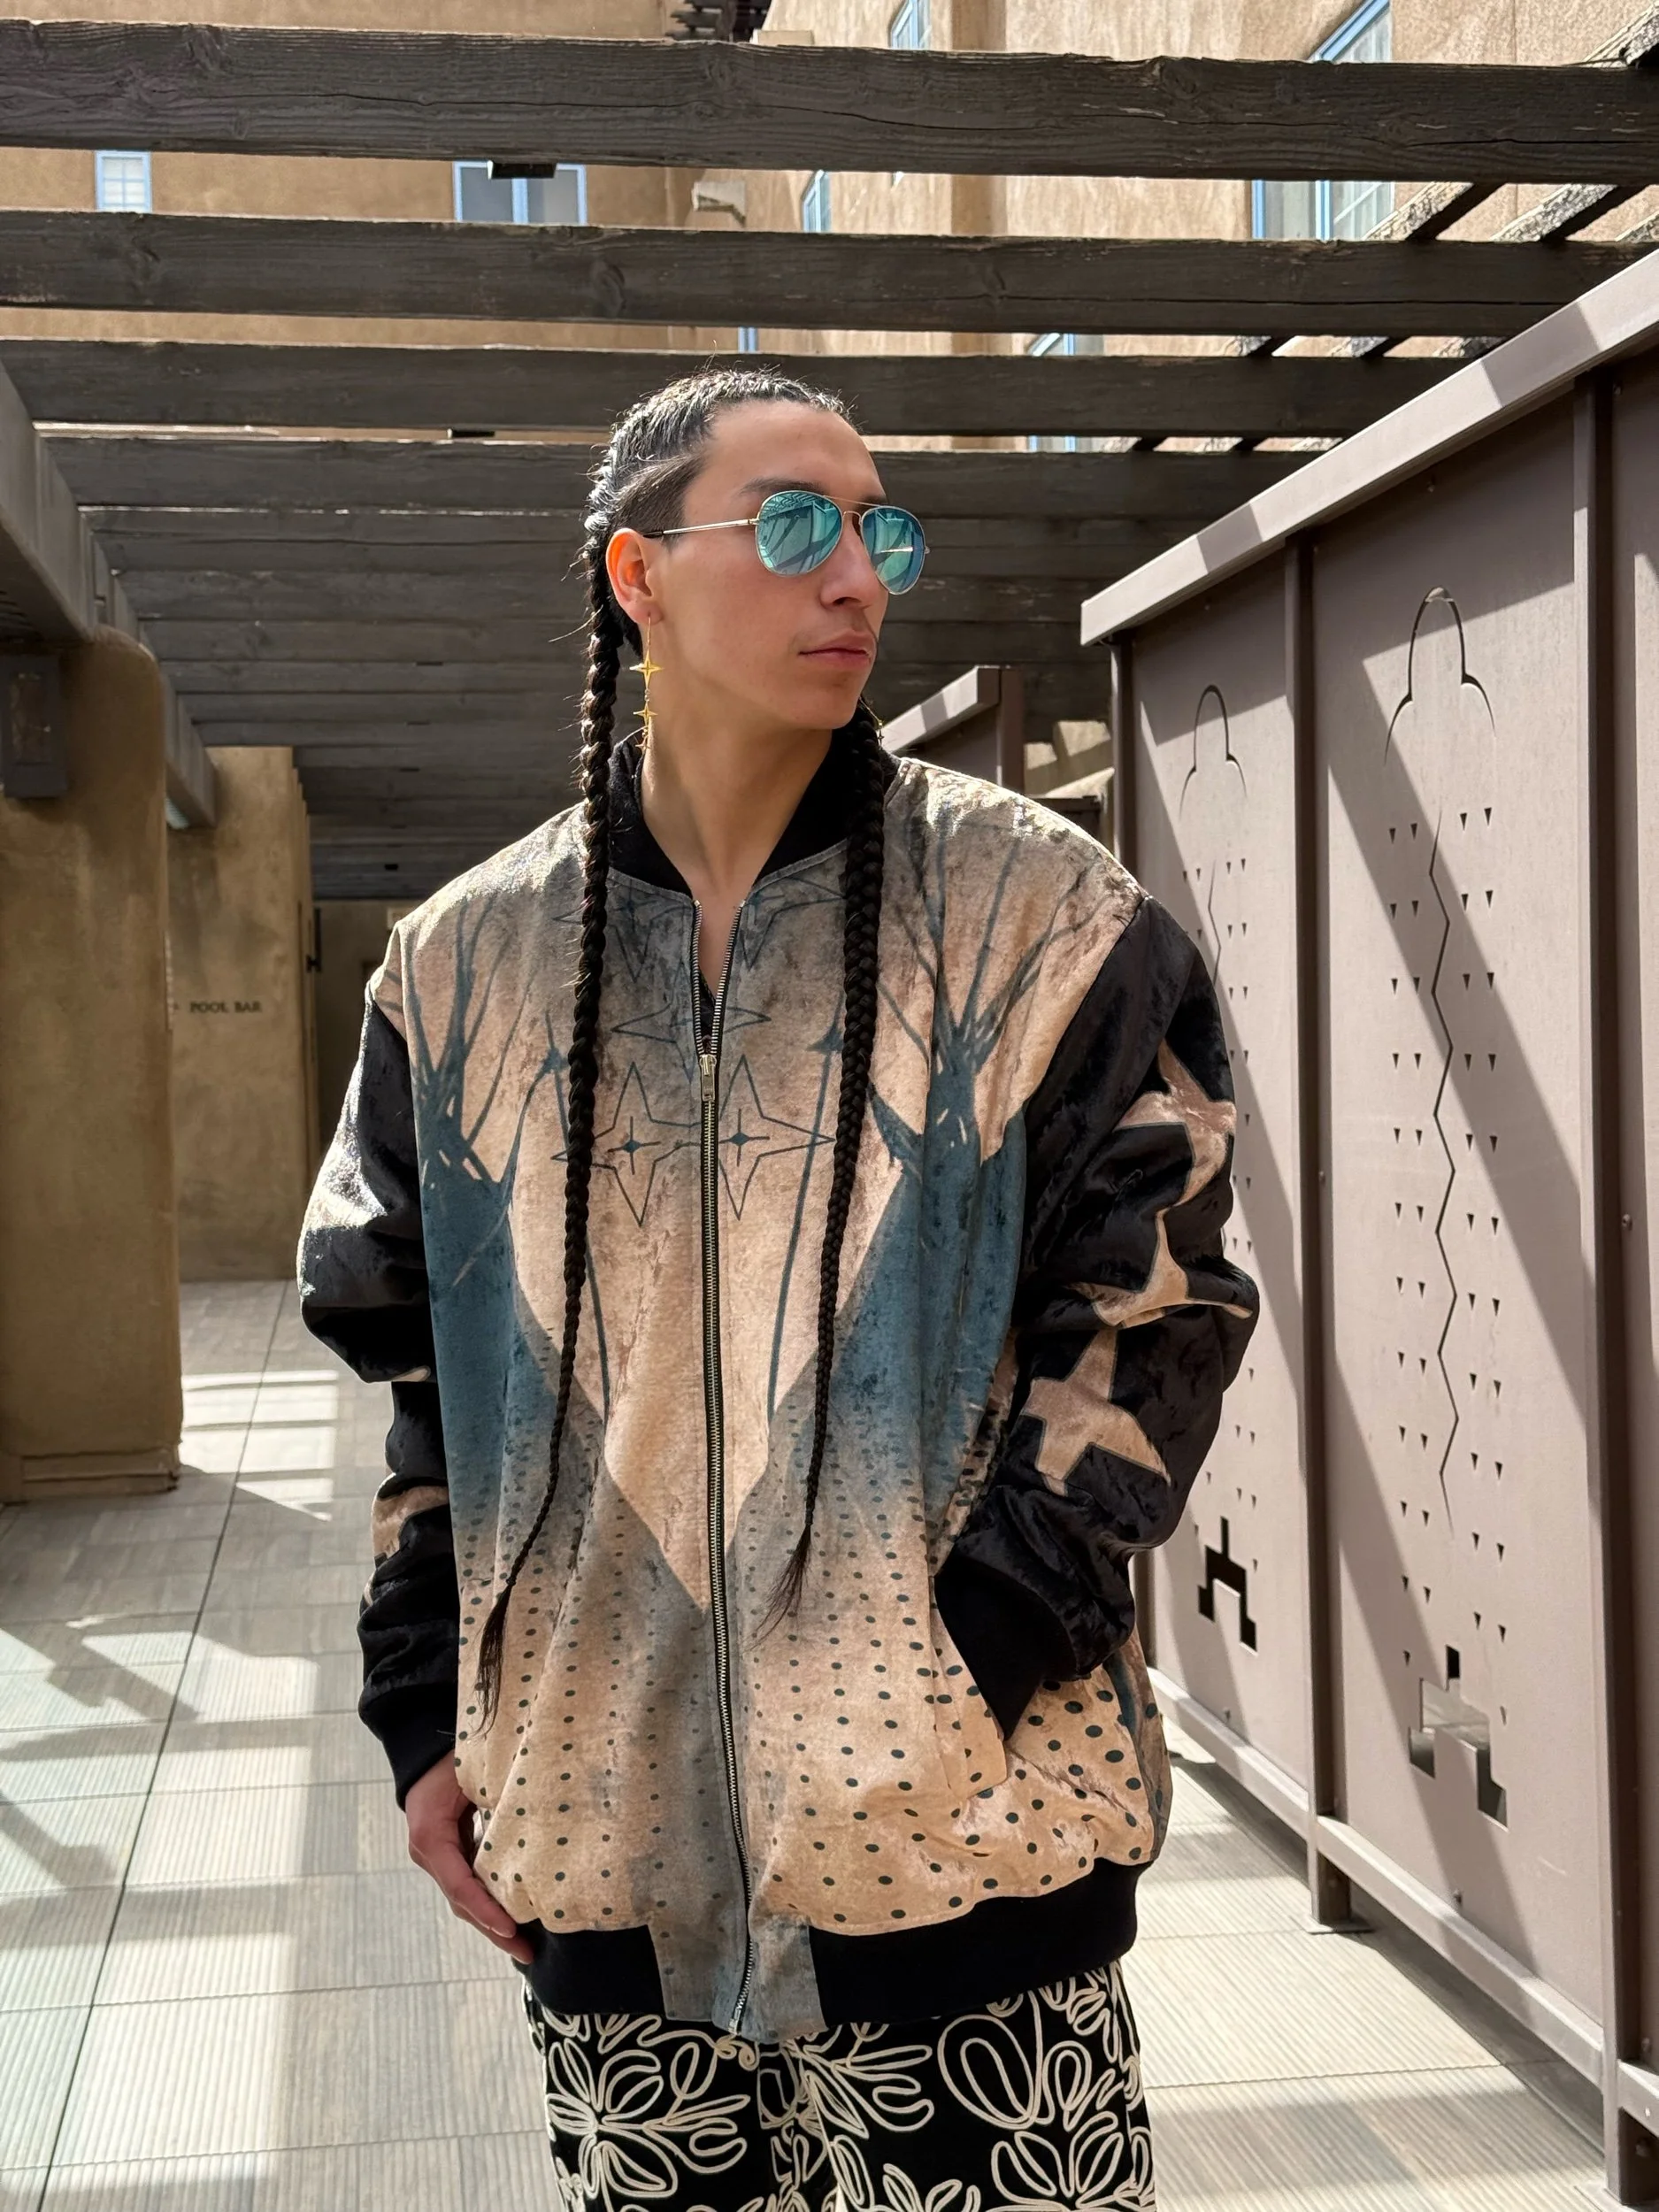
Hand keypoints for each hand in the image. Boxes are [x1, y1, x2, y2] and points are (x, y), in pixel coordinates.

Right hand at [405, 1758, 533, 1963]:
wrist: (422, 1752)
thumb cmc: (449, 1758)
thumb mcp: (470, 1774)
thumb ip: (494, 1798)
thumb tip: (533, 1819)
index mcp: (431, 1835)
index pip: (459, 1883)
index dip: (485, 1908)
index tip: (511, 1929)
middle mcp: (428, 1854)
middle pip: (462, 1902)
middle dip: (494, 1930)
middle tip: (528, 1953)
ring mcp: (436, 1858)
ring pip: (464, 1899)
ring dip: (492, 1923)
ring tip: (525, 1947)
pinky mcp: (447, 1856)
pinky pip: (467, 1886)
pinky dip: (488, 1904)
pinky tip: (513, 1918)